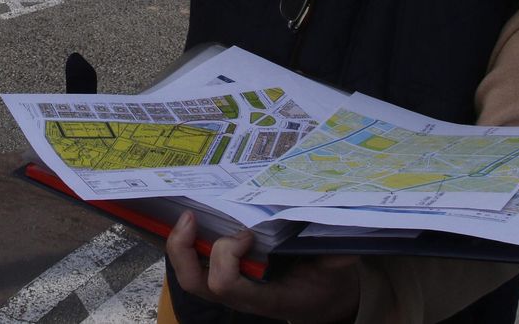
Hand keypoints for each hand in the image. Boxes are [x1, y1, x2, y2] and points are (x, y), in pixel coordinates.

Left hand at [165, 211, 360, 323]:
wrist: (325, 302)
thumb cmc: (327, 285)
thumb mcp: (336, 273)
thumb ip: (335, 258)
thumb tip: (337, 238)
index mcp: (264, 298)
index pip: (226, 285)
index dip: (227, 256)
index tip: (248, 234)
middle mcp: (240, 297)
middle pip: (194, 282)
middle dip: (185, 249)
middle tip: (192, 217)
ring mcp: (230, 291)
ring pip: (190, 276)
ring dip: (181, 245)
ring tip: (187, 216)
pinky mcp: (227, 279)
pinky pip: (197, 266)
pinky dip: (190, 244)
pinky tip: (196, 221)